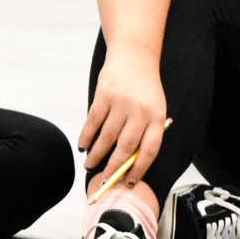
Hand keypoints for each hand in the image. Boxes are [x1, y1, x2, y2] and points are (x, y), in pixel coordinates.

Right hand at [78, 47, 166, 187]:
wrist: (135, 55)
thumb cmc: (145, 87)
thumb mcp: (155, 108)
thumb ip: (146, 132)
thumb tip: (129, 163)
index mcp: (157, 117)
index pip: (149, 151)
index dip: (138, 170)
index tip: (128, 183)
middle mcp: (140, 111)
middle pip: (125, 148)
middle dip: (113, 168)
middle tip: (103, 181)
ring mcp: (121, 102)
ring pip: (107, 137)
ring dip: (96, 155)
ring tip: (90, 166)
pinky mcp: (104, 94)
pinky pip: (93, 121)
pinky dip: (86, 137)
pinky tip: (83, 147)